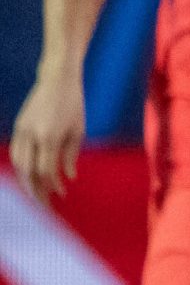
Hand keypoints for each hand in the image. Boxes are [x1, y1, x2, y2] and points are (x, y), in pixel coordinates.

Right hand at [10, 73, 84, 204]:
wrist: (57, 80)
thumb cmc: (73, 105)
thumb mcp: (77, 130)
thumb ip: (70, 155)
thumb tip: (68, 178)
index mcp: (49, 136)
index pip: (46, 170)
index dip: (52, 185)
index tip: (62, 194)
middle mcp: (31, 135)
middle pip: (28, 171)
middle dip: (36, 190)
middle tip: (46, 204)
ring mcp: (21, 130)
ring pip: (18, 163)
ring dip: (26, 181)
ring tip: (38, 193)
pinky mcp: (18, 127)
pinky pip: (16, 152)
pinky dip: (21, 167)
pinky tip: (30, 176)